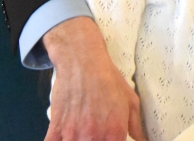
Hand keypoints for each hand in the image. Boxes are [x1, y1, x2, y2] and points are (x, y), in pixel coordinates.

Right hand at [44, 17, 145, 140]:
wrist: (83, 61)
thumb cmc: (108, 79)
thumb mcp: (131, 100)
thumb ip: (136, 126)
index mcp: (114, 133)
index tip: (109, 139)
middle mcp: (94, 137)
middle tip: (96, 134)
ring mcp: (73, 134)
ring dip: (78, 140)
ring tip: (83, 133)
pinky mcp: (56, 128)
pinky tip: (65, 135)